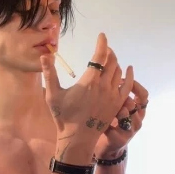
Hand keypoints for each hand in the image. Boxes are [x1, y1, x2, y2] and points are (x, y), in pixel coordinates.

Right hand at [40, 33, 133, 147]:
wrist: (78, 138)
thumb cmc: (64, 117)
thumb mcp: (53, 95)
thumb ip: (49, 74)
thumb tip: (45, 55)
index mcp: (89, 82)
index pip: (100, 56)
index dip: (102, 43)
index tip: (102, 35)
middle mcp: (104, 86)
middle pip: (112, 61)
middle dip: (108, 52)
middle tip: (103, 49)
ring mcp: (113, 95)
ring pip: (119, 72)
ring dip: (115, 62)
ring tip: (110, 59)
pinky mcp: (117, 104)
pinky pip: (128, 85)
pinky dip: (129, 75)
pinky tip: (128, 69)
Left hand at [94, 76, 148, 158]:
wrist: (105, 145)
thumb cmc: (109, 121)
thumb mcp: (114, 107)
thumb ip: (116, 95)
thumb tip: (111, 76)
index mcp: (137, 110)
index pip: (143, 95)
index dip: (136, 86)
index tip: (122, 79)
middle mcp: (137, 119)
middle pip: (138, 105)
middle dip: (127, 98)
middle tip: (116, 95)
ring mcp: (131, 130)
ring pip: (131, 118)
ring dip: (121, 112)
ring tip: (113, 110)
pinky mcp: (121, 140)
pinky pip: (117, 131)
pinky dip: (109, 127)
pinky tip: (102, 126)